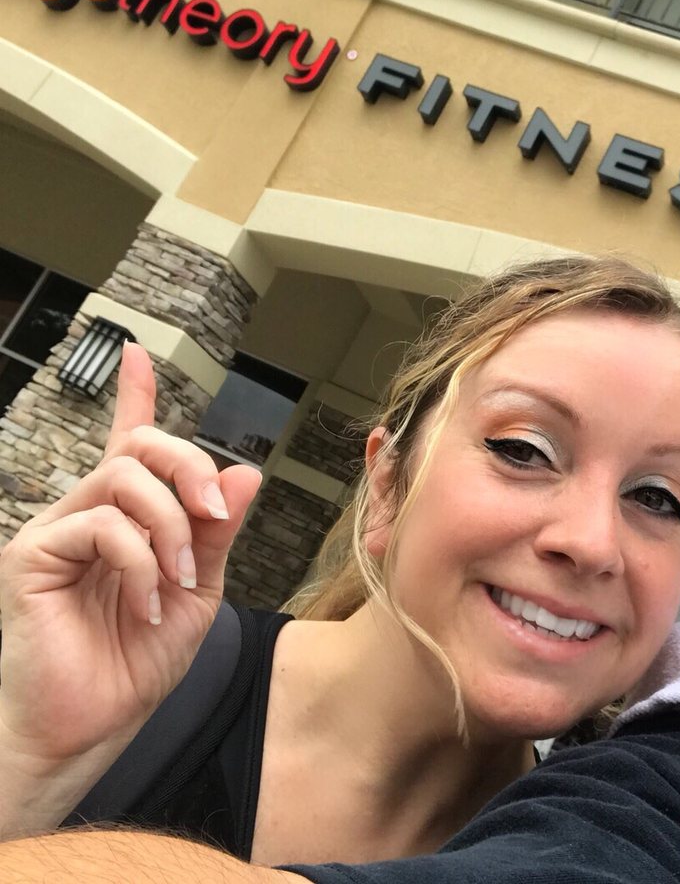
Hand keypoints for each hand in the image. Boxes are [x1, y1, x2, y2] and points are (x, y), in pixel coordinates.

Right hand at [0, 344, 260, 826]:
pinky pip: (103, 524)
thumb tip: (244, 470)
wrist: (93, 726)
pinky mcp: (33, 555)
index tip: (137, 354)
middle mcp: (89, 512)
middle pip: (141, 447)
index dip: (135, 396)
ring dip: (173, 527)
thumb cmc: (138, 660)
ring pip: (126, 479)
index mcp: (128, 518)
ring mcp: (58, 530)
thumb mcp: (200, 590)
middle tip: (218, 514)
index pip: (130, 442)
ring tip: (181, 581)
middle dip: (191, 467)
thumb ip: (218, 531)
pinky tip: (147, 603)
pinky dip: (142, 562)